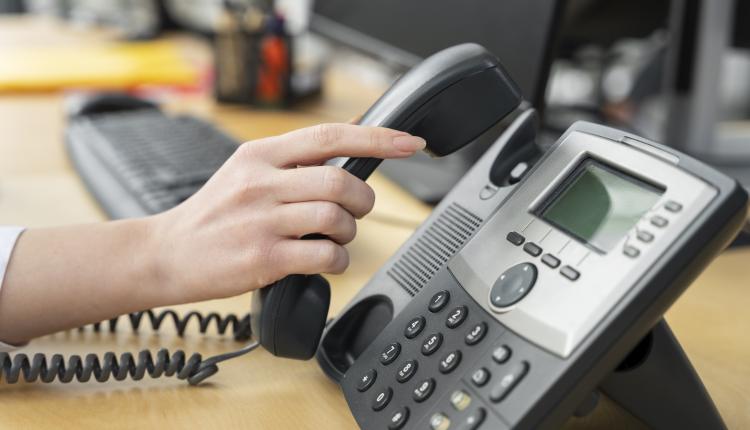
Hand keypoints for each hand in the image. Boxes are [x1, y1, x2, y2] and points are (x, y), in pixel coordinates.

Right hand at [150, 123, 425, 302]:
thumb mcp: (246, 171)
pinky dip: (337, 260)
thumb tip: (348, 152)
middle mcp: (261, 182)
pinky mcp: (263, 257)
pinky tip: (325, 260)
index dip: (377, 138)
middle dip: (362, 200)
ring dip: (348, 232)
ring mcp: (261, 220)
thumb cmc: (215, 215)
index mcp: (260, 154)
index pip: (330, 136)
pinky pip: (324, 255)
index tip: (409, 143)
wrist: (167, 253)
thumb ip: (292, 161)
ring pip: (335, 217)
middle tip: (355, 211)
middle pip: (340, 181)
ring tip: (334, 238)